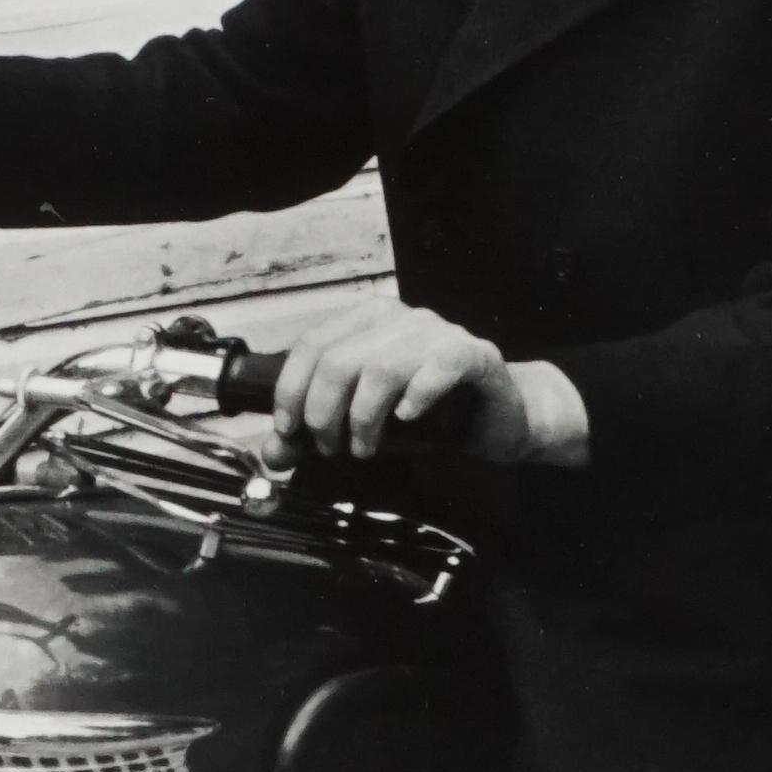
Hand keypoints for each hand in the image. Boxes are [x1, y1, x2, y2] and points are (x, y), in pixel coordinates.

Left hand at [270, 297, 586, 466]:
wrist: (499, 419)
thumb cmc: (430, 417)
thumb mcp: (365, 426)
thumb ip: (315, 435)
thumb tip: (272, 453)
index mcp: (367, 321)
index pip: (312, 343)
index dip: (292, 389)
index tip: (289, 430)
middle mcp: (401, 318)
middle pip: (340, 359)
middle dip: (324, 412)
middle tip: (331, 449)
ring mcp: (440, 333)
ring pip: (383, 365)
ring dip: (364, 416)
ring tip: (365, 447)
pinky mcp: (476, 355)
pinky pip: (442, 364)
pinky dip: (418, 393)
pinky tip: (408, 418)